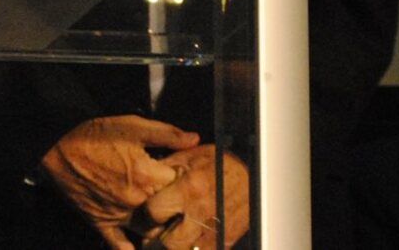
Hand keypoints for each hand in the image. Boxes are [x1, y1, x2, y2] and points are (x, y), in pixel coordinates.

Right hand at [39, 114, 199, 247]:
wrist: (56, 147)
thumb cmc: (93, 135)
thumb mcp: (132, 126)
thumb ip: (166, 134)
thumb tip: (195, 139)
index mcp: (148, 176)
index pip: (181, 185)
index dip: (185, 179)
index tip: (185, 175)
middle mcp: (137, 200)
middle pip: (169, 213)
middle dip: (175, 206)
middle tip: (177, 200)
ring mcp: (120, 215)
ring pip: (150, 231)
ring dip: (159, 228)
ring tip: (164, 221)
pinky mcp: (102, 223)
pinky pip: (119, 245)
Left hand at [130, 146, 249, 249]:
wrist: (254, 174)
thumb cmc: (221, 162)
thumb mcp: (191, 157)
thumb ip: (166, 169)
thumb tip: (144, 178)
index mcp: (189, 188)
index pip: (154, 212)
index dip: (145, 216)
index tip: (145, 216)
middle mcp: (201, 212)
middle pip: (169, 243)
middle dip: (157, 242)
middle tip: (153, 236)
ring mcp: (215, 231)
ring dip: (175, 248)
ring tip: (170, 241)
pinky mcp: (226, 241)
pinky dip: (194, 249)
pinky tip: (188, 243)